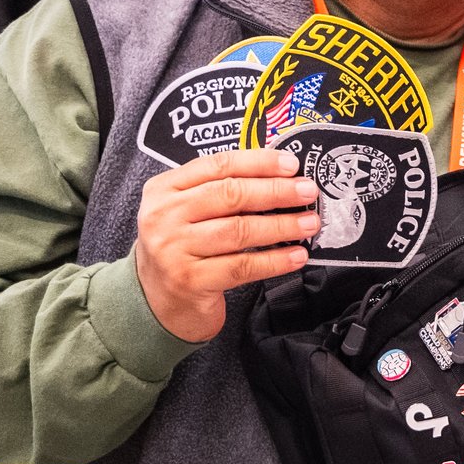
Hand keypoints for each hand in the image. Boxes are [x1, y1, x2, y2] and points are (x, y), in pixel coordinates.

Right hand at [133, 149, 321, 342]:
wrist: (155, 300)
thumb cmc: (181, 249)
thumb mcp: (187, 212)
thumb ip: (221, 192)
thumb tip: (279, 177)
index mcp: (164, 189)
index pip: (217, 165)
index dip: (258, 162)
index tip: (290, 164)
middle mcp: (164, 216)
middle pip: (229, 195)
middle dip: (276, 191)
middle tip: (306, 192)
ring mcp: (174, 249)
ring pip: (239, 230)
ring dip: (281, 225)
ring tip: (308, 224)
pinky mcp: (190, 280)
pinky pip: (242, 266)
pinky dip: (274, 260)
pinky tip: (295, 256)